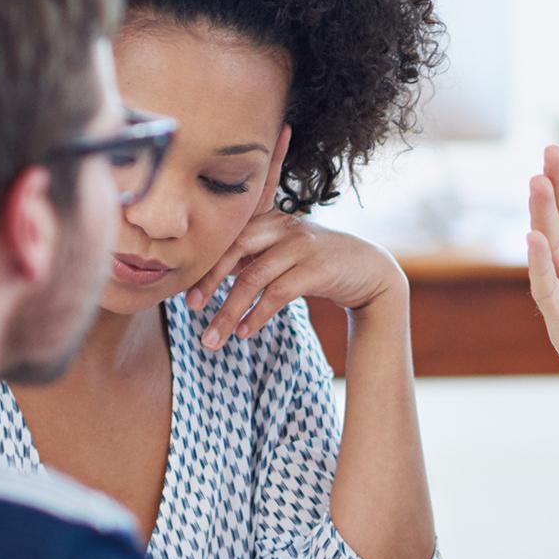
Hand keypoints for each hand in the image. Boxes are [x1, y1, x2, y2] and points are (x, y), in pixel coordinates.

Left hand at [188, 212, 408, 349]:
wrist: (372, 270)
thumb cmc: (321, 262)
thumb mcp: (285, 251)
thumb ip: (253, 255)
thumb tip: (212, 272)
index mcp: (269, 219)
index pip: (226, 239)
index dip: (204, 266)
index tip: (186, 296)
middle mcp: (283, 226)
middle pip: (234, 251)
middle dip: (209, 282)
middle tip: (191, 309)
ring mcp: (301, 246)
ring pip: (253, 279)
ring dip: (229, 312)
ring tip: (213, 339)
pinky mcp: (317, 268)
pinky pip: (278, 294)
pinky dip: (257, 316)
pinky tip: (246, 333)